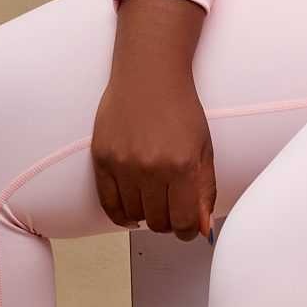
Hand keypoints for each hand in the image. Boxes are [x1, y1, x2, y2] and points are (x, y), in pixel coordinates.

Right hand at [92, 0, 216, 240]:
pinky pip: (108, 204)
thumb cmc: (180, 108)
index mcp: (181, 165)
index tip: (189, 227)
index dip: (188, 230)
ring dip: (146, 215)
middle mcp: (150, 168)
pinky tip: (131, 212)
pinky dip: (121, 214)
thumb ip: (204, 189)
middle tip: (172, 212)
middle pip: (158, 222)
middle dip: (169, 223)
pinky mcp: (101, 159)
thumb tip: (203, 226)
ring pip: (134, 215)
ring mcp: (123, 164)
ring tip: (153, 202)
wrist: (149, 75)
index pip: (183, 221)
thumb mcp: (204, 148)